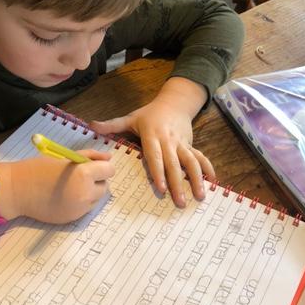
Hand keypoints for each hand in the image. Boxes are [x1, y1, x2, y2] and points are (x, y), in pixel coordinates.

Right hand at [0, 149, 113, 223]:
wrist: (16, 191)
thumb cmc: (38, 168)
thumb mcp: (64, 157)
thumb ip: (88, 156)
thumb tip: (109, 157)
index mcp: (84, 175)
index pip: (109, 170)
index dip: (102, 167)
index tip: (91, 166)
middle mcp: (85, 194)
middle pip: (104, 187)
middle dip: (96, 180)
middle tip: (78, 176)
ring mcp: (79, 209)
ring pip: (96, 199)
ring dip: (89, 192)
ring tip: (70, 186)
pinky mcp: (73, 219)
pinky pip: (85, 209)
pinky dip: (80, 202)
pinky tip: (64, 196)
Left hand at [90, 78, 214, 206]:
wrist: (174, 102)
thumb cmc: (149, 114)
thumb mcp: (131, 117)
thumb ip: (112, 125)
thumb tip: (91, 125)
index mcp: (153, 136)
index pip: (155, 157)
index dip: (158, 172)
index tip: (160, 188)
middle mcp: (169, 141)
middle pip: (174, 164)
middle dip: (178, 183)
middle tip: (180, 202)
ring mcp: (182, 144)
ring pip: (191, 162)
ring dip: (197, 179)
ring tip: (200, 196)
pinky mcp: (190, 145)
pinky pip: (200, 157)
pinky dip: (207, 168)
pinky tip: (213, 182)